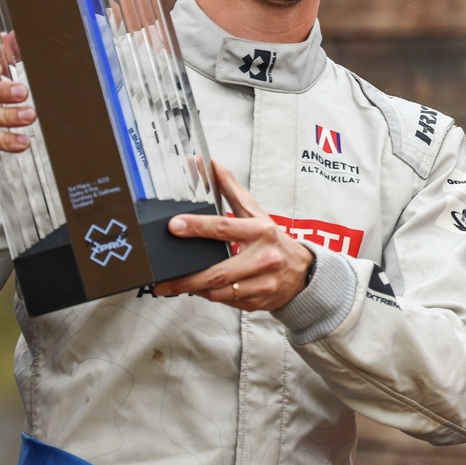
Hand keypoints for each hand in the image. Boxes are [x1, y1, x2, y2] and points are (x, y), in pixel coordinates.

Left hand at [153, 160, 314, 310]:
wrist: (302, 272)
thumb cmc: (273, 239)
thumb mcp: (256, 212)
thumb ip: (230, 188)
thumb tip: (209, 163)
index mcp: (260, 231)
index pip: (224, 227)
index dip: (197, 226)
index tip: (175, 226)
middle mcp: (263, 257)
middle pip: (218, 271)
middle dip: (187, 277)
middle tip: (163, 279)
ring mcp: (262, 281)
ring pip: (220, 291)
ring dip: (194, 289)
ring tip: (176, 286)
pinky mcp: (258, 300)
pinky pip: (226, 301)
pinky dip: (209, 296)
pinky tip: (200, 290)